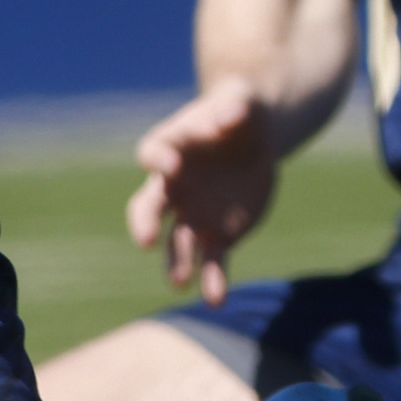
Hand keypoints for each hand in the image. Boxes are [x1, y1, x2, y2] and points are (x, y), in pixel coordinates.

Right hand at [127, 91, 282, 304]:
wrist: (256, 139)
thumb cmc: (240, 111)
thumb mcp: (243, 100)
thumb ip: (234, 106)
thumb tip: (228, 116)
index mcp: (172, 147)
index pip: (153, 153)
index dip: (157, 159)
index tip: (168, 163)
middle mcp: (173, 186)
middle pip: (149, 207)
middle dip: (145, 222)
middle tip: (145, 239)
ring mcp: (193, 214)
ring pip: (176, 243)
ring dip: (176, 262)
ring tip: (180, 282)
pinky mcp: (218, 235)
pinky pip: (212, 260)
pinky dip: (213, 280)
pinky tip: (216, 299)